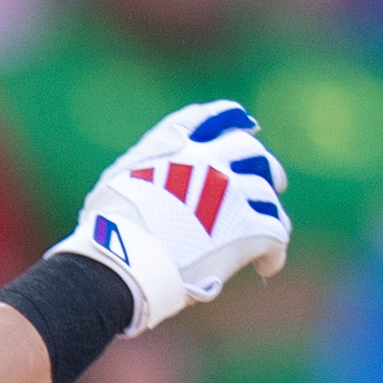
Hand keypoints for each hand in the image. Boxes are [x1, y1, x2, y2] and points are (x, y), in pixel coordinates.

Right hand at [58, 101, 292, 335]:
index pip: (214, 117)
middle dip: (263, 166)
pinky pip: (276, 234)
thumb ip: (143, 167)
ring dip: (271, 210)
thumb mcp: (116, 180)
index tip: (245, 126)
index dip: (232, 120)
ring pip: (268, 195)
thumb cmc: (106, 230)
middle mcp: (211, 160)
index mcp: (178, 143)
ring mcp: (233, 193)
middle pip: (252, 153)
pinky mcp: (250, 230)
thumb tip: (150, 176)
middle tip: (272, 182)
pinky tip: (267, 265)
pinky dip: (274, 252)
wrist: (122, 262)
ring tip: (271, 228)